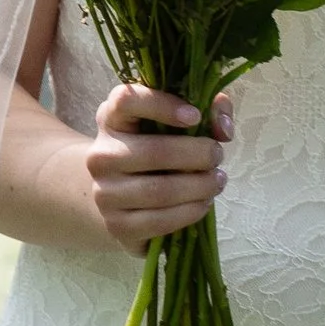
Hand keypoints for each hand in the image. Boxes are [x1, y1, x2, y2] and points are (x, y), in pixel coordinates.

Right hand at [81, 84, 236, 254]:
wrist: (123, 194)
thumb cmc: (159, 146)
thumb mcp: (181, 119)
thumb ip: (210, 110)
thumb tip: (224, 129)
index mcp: (112, 118)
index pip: (126, 100)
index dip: (162, 105)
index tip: (195, 116)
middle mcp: (101, 154)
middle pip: (153, 152)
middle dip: (199, 154)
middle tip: (218, 155)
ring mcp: (104, 192)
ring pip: (159, 191)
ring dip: (199, 186)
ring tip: (217, 180)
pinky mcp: (116, 224)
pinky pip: (158, 221)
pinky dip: (189, 212)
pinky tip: (203, 203)